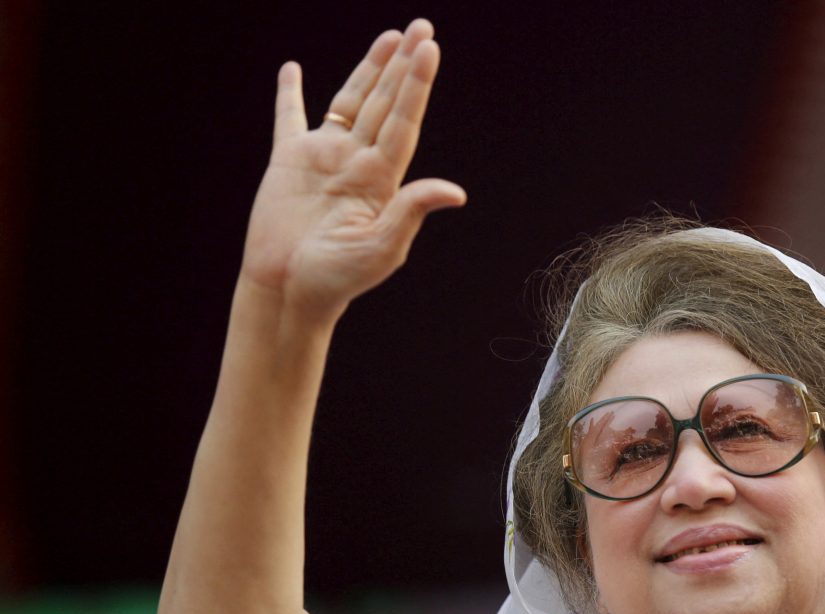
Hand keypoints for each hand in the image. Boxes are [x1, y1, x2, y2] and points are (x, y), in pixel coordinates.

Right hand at [239, 22, 465, 321]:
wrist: (289, 291)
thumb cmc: (337, 278)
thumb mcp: (382, 248)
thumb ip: (411, 212)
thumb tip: (454, 192)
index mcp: (381, 180)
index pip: (404, 122)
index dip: (416, 85)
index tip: (428, 50)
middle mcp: (357, 162)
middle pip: (385, 103)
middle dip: (403, 66)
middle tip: (422, 28)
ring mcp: (323, 158)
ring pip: (349, 102)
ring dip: (369, 70)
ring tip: (389, 38)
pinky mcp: (288, 162)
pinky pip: (289, 119)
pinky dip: (289, 94)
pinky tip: (294, 70)